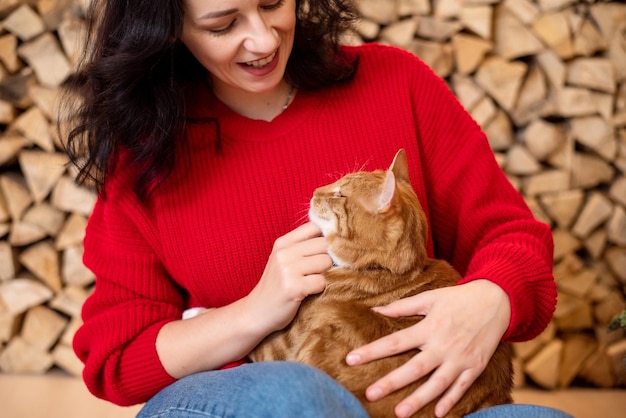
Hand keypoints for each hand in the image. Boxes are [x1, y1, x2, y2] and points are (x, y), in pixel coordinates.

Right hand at [246, 222, 331, 333]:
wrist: (256, 313)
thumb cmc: (276, 286)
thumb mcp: (283, 260)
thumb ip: (303, 247)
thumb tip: (335, 238)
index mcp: (283, 242)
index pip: (314, 227)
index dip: (326, 237)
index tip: (326, 250)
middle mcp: (284, 253)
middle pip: (325, 244)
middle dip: (328, 258)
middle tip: (319, 271)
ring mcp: (288, 270)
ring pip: (326, 262)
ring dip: (325, 274)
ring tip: (312, 282)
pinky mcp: (293, 287)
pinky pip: (322, 282)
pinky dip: (319, 289)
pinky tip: (308, 293)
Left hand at [345, 280, 510, 417]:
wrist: (497, 301)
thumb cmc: (458, 299)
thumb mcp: (430, 298)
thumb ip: (402, 307)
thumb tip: (376, 311)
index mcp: (429, 327)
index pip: (395, 341)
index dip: (372, 351)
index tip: (351, 359)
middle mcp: (443, 345)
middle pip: (414, 368)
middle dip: (391, 382)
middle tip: (370, 394)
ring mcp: (460, 358)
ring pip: (437, 383)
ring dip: (418, 399)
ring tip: (399, 413)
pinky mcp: (475, 366)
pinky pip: (461, 387)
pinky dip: (450, 401)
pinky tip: (438, 413)